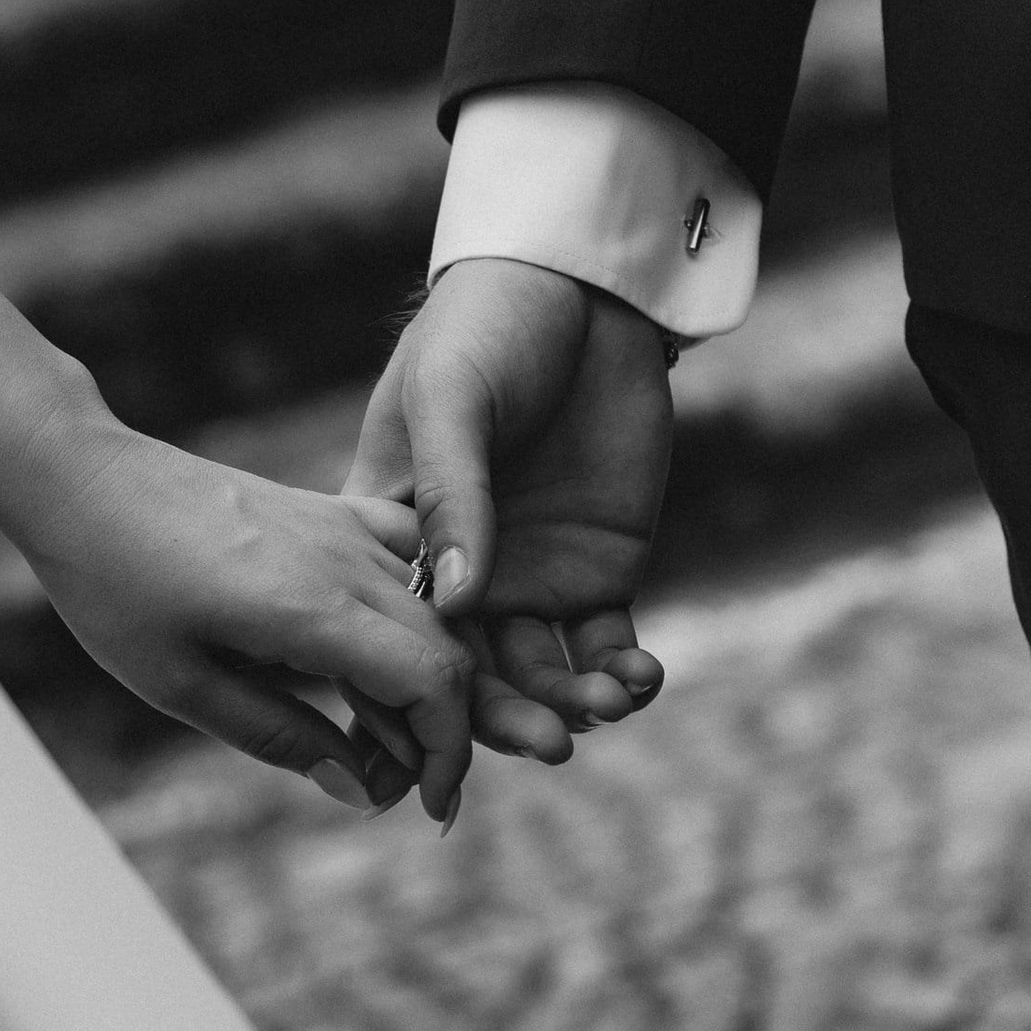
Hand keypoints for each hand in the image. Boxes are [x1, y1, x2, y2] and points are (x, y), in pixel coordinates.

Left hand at [0, 405, 476, 824]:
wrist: (85, 482)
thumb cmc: (116, 587)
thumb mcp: (181, 685)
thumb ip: (278, 736)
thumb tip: (357, 788)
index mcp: (313, 609)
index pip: (435, 683)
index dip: (448, 754)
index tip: (425, 806)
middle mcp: (345, 560)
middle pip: (447, 651)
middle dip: (437, 733)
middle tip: (382, 787)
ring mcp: (341, 527)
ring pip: (432, 610)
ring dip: (424, 680)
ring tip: (368, 735)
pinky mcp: (327, 510)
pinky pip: (405, 560)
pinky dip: (416, 614)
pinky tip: (370, 652)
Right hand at [348, 258, 671, 764]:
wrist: (585, 288)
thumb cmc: (489, 326)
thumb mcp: (451, 397)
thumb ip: (450, 496)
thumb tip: (451, 606)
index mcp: (391, 536)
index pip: (390, 632)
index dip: (406, 692)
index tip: (437, 738)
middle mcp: (454, 574)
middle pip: (467, 673)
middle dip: (505, 717)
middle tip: (551, 743)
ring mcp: (527, 577)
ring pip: (538, 673)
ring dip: (570, 703)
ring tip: (608, 705)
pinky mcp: (598, 571)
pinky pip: (604, 644)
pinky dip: (621, 671)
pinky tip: (640, 678)